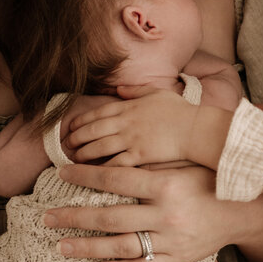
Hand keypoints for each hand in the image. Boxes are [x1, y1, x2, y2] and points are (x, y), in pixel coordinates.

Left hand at [44, 161, 254, 261]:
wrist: (245, 210)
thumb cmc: (211, 180)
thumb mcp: (182, 164)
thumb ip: (149, 163)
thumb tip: (110, 157)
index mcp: (167, 184)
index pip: (115, 180)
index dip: (85, 177)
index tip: (61, 173)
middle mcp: (167, 214)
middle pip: (110, 217)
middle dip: (74, 217)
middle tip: (47, 217)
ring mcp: (171, 241)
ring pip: (120, 246)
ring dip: (86, 247)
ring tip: (60, 246)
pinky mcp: (177, 259)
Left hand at [66, 92, 195, 165]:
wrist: (195, 128)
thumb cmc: (179, 110)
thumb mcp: (157, 92)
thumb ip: (135, 90)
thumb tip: (118, 87)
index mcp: (129, 107)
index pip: (97, 113)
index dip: (81, 120)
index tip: (70, 127)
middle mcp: (126, 122)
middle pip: (93, 130)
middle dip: (77, 138)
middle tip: (67, 145)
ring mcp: (131, 139)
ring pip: (99, 147)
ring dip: (83, 154)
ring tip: (74, 160)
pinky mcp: (139, 156)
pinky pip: (115, 163)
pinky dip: (101, 168)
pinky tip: (92, 173)